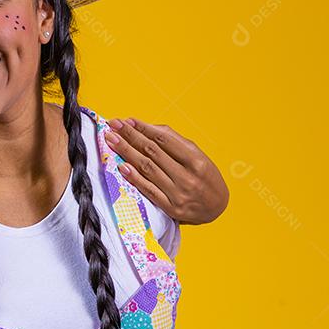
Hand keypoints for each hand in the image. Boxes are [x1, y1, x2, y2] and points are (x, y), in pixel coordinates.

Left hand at [103, 118, 228, 223]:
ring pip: (147, 168)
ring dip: (126, 152)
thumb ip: (173, 140)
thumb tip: (146, 127)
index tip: (126, 120)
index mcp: (196, 160)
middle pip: (152, 152)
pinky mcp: (171, 208)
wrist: (217, 208)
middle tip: (112, 125)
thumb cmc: (204, 176)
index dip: (143, 128)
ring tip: (111, 140)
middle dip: (130, 136)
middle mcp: (187, 176)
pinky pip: (148, 190)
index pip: (163, 140)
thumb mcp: (197, 155)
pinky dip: (134, 177)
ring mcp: (178, 193)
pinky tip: (121, 165)